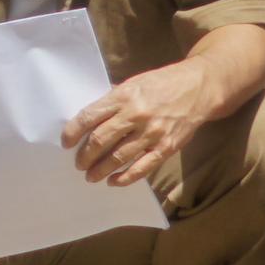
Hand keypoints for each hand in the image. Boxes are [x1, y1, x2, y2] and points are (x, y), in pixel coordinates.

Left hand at [63, 59, 226, 189]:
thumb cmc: (161, 84)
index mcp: (123, 96)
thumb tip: (88, 119)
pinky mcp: (166, 147)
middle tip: (78, 164)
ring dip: (100, 170)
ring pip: (118, 157)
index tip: (65, 142)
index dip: (73, 132)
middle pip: (101, 140)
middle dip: (85, 156)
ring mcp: (151, 132)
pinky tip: (113, 181)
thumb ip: (112, 100)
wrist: (198, 88)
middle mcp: (135, 115)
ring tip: (91, 176)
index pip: (89, 117)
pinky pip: (141, 168)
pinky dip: (124, 178)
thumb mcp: (133, 84)